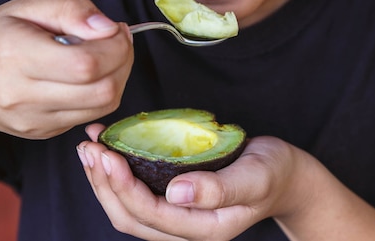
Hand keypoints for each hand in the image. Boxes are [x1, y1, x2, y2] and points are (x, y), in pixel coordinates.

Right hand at [0, 0, 133, 138]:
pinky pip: (90, 116)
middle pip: (102, 90)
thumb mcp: (29, 6)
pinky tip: (90, 75)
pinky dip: (101, 93)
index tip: (116, 28)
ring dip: (119, 78)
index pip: (87, 63)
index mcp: (15, 55)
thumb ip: (72, 9)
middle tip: (118, 40)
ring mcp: (31, 120)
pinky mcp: (41, 133)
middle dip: (124, 61)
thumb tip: (109, 28)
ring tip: (107, 54)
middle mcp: (21, 95)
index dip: (116, 45)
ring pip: (103, 106)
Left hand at [77, 124, 301, 240]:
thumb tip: (177, 193)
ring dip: (104, 180)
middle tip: (89, 148)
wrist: (286, 176)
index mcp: (204, 227)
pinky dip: (118, 172)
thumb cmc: (274, 173)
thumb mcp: (256, 177)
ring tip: (89, 147)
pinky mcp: (174, 199)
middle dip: (103, 184)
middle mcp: (186, 227)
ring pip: (128, 208)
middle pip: (130, 216)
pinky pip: (138, 192)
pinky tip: (109, 147)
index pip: (151, 214)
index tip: (106, 155)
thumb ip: (220, 188)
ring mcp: (178, 215)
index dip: (123, 187)